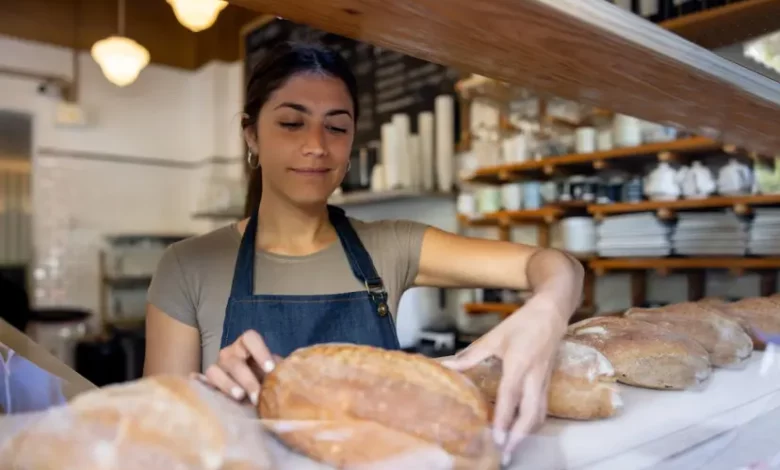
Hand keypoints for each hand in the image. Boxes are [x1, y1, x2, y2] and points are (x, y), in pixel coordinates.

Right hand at [193, 330, 276, 405]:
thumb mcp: (274, 374)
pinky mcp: (208, 382)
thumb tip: (295, 374)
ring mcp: (217, 367)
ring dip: (228, 384)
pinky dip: (202, 384)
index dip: (260, 351)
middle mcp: (230, 353)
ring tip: (240, 397)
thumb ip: (280, 371)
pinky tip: (205, 390)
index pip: (250, 337)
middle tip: (258, 395)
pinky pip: (203, 381)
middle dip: (246, 378)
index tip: (270, 369)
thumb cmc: (266, 380)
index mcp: (247, 346)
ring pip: (215, 370)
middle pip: (233, 359)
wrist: (253, 394)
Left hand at [441, 298, 567, 464]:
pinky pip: (543, 409)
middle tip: (506, 453)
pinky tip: (524, 432)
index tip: (496, 437)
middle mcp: (534, 376)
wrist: (552, 313)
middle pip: (531, 413)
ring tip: (513, 448)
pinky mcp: (548, 382)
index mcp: (519, 363)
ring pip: (540, 414)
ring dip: (527, 434)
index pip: (511, 396)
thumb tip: (449, 365)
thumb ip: (472, 355)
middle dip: (519, 437)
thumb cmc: (523, 323)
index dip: (503, 418)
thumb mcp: (494, 337)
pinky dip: (533, 424)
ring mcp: (544, 381)